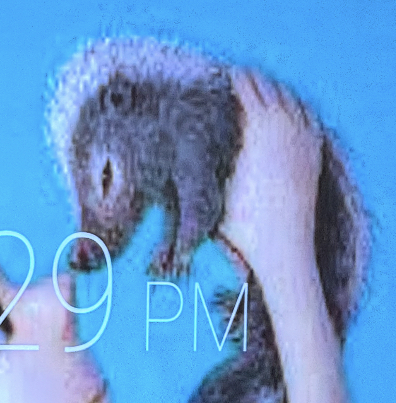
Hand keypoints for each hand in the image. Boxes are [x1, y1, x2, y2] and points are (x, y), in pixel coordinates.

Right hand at [219, 69, 323, 297]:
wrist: (283, 243)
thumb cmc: (242, 227)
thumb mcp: (212, 196)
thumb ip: (201, 167)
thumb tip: (173, 161)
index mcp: (257, 127)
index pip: (246, 90)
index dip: (235, 80)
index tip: (227, 74)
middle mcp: (283, 125)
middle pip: (269, 88)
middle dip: (256, 80)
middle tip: (244, 74)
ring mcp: (303, 136)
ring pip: (290, 99)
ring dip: (277, 91)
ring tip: (265, 87)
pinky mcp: (316, 148)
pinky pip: (307, 116)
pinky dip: (298, 108)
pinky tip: (291, 108)